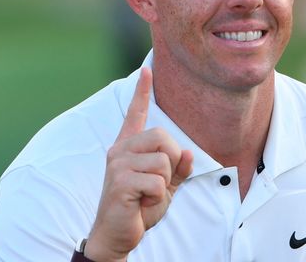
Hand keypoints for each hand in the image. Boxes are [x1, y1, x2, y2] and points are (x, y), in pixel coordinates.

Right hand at [85, 68, 193, 261]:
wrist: (117, 236)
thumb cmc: (139, 208)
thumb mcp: (165, 187)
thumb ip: (178, 169)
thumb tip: (188, 153)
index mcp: (129, 148)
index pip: (136, 114)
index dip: (142, 91)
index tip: (148, 69)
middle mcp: (119, 150)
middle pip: (163, 137)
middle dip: (171, 162)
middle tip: (158, 183)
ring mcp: (117, 164)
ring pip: (163, 162)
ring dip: (164, 184)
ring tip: (147, 196)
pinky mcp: (119, 182)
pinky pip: (158, 183)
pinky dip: (158, 198)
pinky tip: (142, 205)